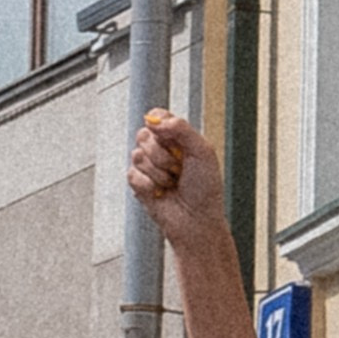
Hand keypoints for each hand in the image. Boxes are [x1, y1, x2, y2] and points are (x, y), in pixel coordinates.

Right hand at [127, 109, 225, 250]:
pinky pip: (133, 175)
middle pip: (144, 135)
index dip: (160, 125)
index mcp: (176, 138)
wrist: (197, 221)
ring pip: (137, 155)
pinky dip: (150, 186)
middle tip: (180, 169)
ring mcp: (147, 166)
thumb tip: (153, 119)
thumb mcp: (203, 151)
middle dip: (163, 155)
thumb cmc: (205, 189)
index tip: (174, 139)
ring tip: (173, 183)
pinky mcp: (138, 183)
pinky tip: (162, 193)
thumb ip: (181, 128)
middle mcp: (160, 149)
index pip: (156, 116)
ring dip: (159, 173)